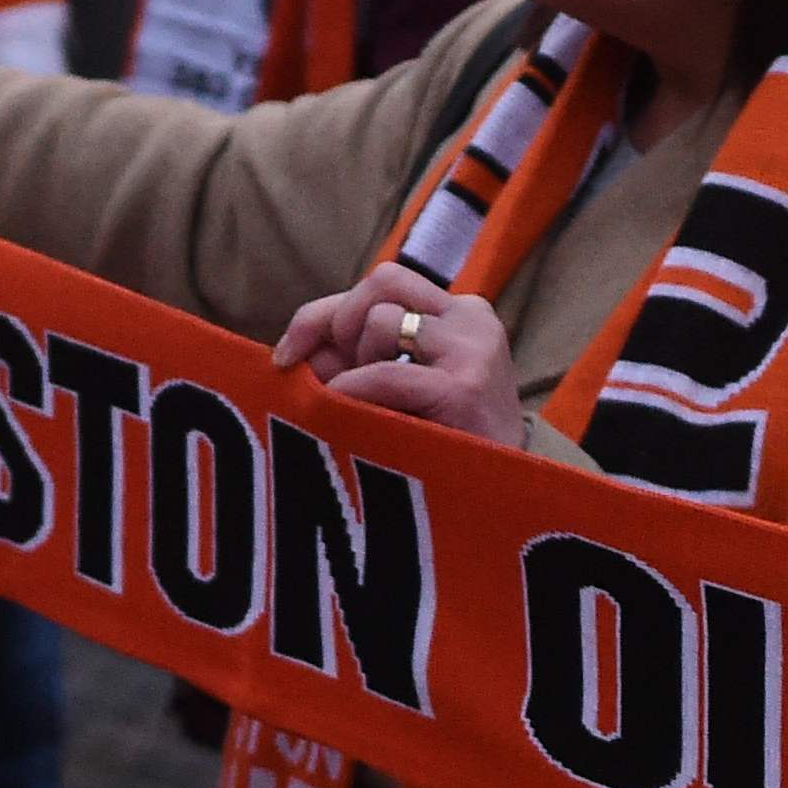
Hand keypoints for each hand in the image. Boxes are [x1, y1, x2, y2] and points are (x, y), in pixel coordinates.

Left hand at [275, 262, 523, 446]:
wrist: (499, 504)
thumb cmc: (442, 448)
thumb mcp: (404, 387)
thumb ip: (356, 359)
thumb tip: (295, 350)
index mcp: (461, 315)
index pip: (385, 284)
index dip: (326, 313)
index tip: (288, 354)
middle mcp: (471, 321)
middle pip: (383, 282)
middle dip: (338, 322)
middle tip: (326, 376)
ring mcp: (471, 351)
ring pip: (381, 320)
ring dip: (356, 366)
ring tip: (368, 409)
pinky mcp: (463, 389)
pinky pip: (383, 374)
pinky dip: (352, 392)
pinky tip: (346, 415)